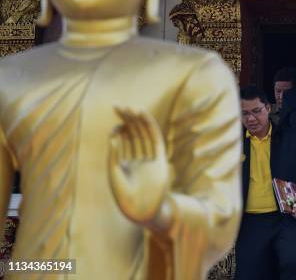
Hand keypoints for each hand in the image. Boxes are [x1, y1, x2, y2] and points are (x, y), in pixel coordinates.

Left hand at [109, 107, 169, 227]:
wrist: (142, 210)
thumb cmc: (124, 196)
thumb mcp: (114, 173)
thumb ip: (114, 154)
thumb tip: (114, 134)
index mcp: (125, 162)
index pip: (122, 140)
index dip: (118, 129)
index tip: (114, 124)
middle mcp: (138, 158)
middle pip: (133, 134)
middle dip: (127, 120)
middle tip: (119, 105)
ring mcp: (149, 158)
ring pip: (143, 135)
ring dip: (138, 120)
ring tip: (131, 107)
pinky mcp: (160, 159)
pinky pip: (155, 140)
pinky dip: (150, 126)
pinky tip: (143, 115)